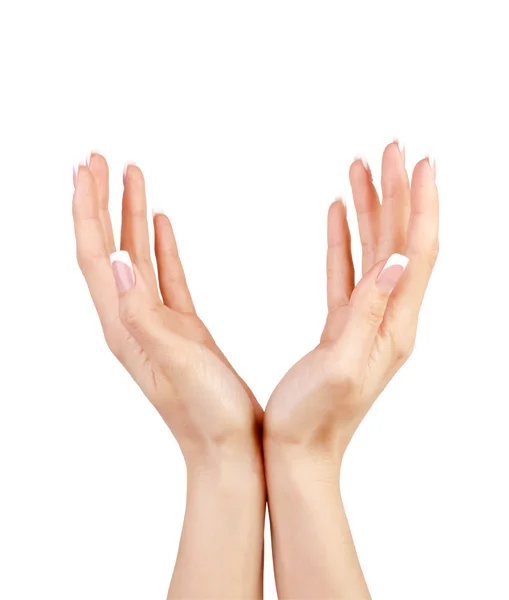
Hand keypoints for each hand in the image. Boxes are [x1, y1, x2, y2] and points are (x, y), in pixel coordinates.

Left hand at [72, 155, 262, 467]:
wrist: (229, 449)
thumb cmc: (206, 414)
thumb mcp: (174, 360)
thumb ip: (142, 312)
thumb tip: (116, 258)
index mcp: (123, 325)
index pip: (95, 255)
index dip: (88, 209)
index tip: (86, 167)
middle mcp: (131, 320)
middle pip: (107, 248)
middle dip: (100, 201)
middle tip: (99, 158)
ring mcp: (156, 322)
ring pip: (135, 256)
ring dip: (129, 215)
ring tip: (131, 176)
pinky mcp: (181, 327)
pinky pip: (164, 275)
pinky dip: (158, 244)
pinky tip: (161, 223)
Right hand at [264, 141, 438, 462]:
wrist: (299, 453)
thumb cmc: (314, 419)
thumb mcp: (344, 367)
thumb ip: (370, 312)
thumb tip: (399, 259)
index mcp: (394, 326)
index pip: (417, 251)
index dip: (420, 204)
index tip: (419, 161)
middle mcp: (388, 319)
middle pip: (400, 242)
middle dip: (397, 192)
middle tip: (390, 148)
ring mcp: (365, 320)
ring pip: (374, 250)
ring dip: (371, 207)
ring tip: (360, 168)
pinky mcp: (342, 325)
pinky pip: (348, 270)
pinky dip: (345, 237)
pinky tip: (338, 214)